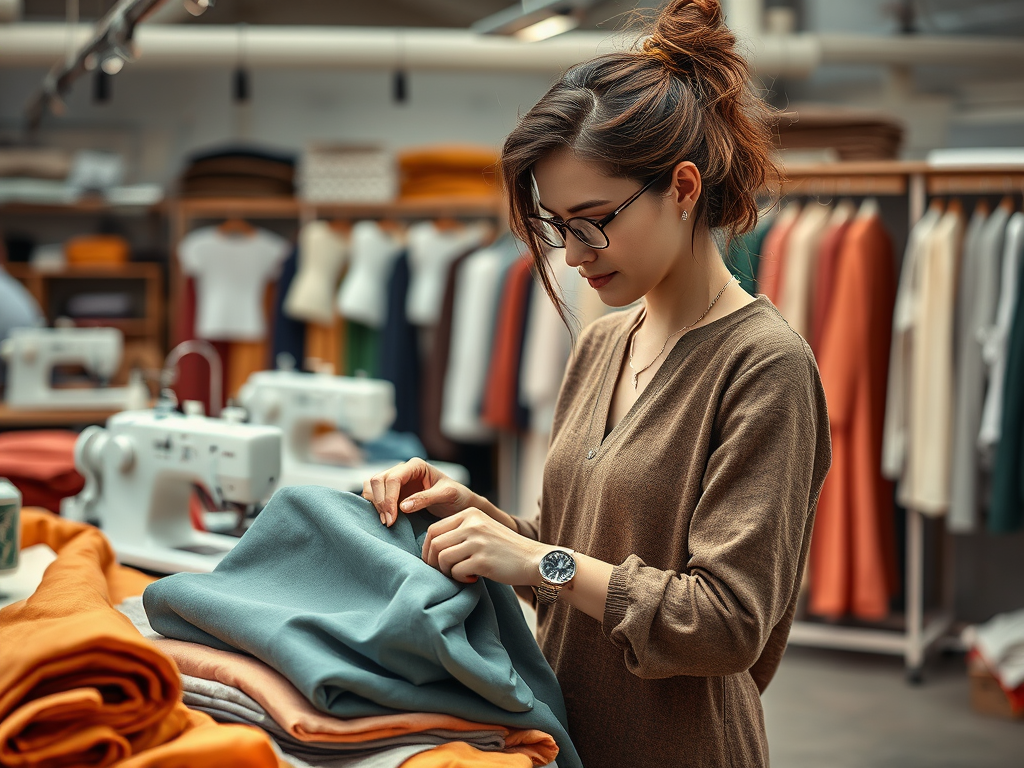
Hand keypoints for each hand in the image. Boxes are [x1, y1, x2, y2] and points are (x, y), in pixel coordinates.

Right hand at [362, 458, 475, 526]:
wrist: (459, 504)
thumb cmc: (457, 496)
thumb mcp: (447, 495)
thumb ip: (426, 498)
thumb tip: (402, 506)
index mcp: (416, 465)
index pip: (393, 478)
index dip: (389, 498)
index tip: (392, 519)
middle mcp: (403, 470)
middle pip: (378, 480)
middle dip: (380, 502)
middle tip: (388, 523)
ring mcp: (396, 481)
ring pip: (373, 486)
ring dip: (375, 504)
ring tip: (386, 522)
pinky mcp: (392, 492)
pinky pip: (374, 494)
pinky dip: (374, 505)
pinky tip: (384, 517)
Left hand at [421, 507, 545, 585]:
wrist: (534, 560)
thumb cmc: (505, 550)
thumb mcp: (482, 530)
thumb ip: (459, 532)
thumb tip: (429, 548)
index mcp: (470, 513)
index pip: (433, 529)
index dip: (427, 549)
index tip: (433, 562)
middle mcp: (472, 523)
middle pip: (434, 544)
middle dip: (434, 563)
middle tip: (445, 572)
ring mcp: (478, 541)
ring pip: (443, 559)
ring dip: (448, 572)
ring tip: (462, 574)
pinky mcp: (482, 560)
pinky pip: (456, 572)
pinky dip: (461, 579)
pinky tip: (473, 579)